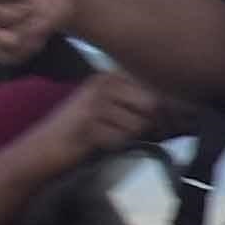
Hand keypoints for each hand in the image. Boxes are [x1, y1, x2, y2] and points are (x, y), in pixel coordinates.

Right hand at [53, 67, 173, 161]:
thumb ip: (140, 107)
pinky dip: (114, 146)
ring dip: (129, 138)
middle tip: (139, 135)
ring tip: (108, 137)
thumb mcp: (112, 110)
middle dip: (152, 126)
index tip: (165, 125)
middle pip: (152, 105)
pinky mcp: (89, 124)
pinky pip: (121, 139)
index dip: (167, 111)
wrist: (42, 148)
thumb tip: (181, 116)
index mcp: (111, 76)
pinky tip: (97, 143)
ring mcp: (95, 101)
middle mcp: (103, 82)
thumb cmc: (83, 133)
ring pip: (138, 125)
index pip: (155, 88)